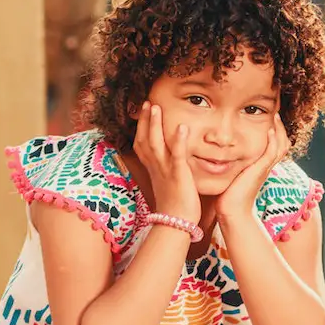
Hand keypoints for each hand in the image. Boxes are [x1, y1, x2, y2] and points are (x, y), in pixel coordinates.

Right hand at [133, 102, 200, 222]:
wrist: (177, 222)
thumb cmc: (175, 203)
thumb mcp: (167, 181)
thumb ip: (166, 167)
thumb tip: (170, 158)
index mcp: (153, 168)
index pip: (142, 143)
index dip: (142, 126)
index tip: (145, 110)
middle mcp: (156, 167)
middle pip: (145, 139)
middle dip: (145, 120)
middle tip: (147, 102)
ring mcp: (165, 170)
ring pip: (156, 144)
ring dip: (155, 125)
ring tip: (157, 107)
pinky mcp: (178, 176)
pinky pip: (177, 156)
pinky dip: (178, 141)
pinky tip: (182, 127)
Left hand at [216, 115, 290, 221]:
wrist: (232, 211)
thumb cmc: (228, 197)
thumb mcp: (232, 176)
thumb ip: (231, 165)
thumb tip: (220, 157)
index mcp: (261, 168)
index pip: (274, 147)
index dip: (275, 134)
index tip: (270, 120)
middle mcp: (266, 167)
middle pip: (282, 144)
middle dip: (281, 128)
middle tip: (276, 114)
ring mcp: (265, 169)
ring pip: (281, 146)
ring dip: (279, 130)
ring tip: (275, 117)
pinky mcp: (260, 171)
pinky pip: (271, 153)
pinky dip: (273, 141)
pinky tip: (270, 130)